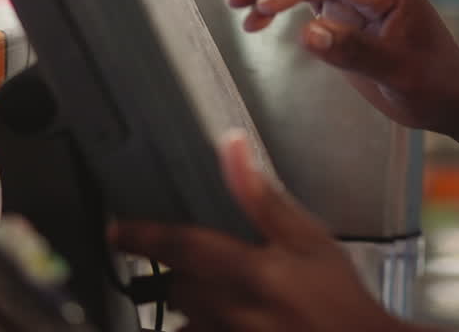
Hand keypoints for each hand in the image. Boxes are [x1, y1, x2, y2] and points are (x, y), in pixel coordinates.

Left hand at [110, 133, 405, 331]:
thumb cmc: (341, 297)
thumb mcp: (310, 238)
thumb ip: (262, 196)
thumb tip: (232, 145)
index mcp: (252, 271)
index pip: (182, 247)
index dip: (144, 236)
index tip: (118, 232)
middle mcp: (234, 310)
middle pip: (178, 287)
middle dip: (176, 274)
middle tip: (180, 264)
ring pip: (184, 321)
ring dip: (189, 306)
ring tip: (216, 296)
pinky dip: (199, 326)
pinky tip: (218, 318)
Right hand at [227, 0, 458, 133]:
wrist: (453, 98)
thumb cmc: (436, 84)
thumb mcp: (396, 72)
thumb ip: (353, 51)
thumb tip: (309, 32)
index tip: (263, 7)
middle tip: (240, 3)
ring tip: (242, 7)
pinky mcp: (351, 15)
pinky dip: (284, 4)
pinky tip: (262, 17)